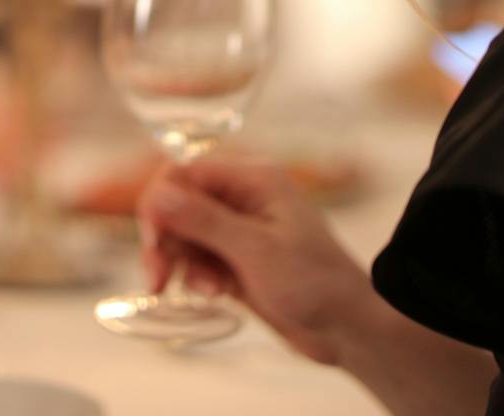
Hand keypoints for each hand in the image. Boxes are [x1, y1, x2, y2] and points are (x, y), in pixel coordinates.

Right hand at [138, 154, 372, 365]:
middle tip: (158, 277)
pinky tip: (214, 294)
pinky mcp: (238, 260)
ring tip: (204, 291)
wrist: (350, 330)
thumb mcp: (256, 251)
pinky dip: (197, 276)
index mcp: (253, 180)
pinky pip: (199, 259)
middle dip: (166, 240)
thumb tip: (157, 194)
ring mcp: (240, 231)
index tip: (153, 241)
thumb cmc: (315, 283)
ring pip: (185, 235)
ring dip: (182, 263)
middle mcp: (243, 199)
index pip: (185, 173)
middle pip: (179, 206)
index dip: (161, 203)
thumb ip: (204, 221)